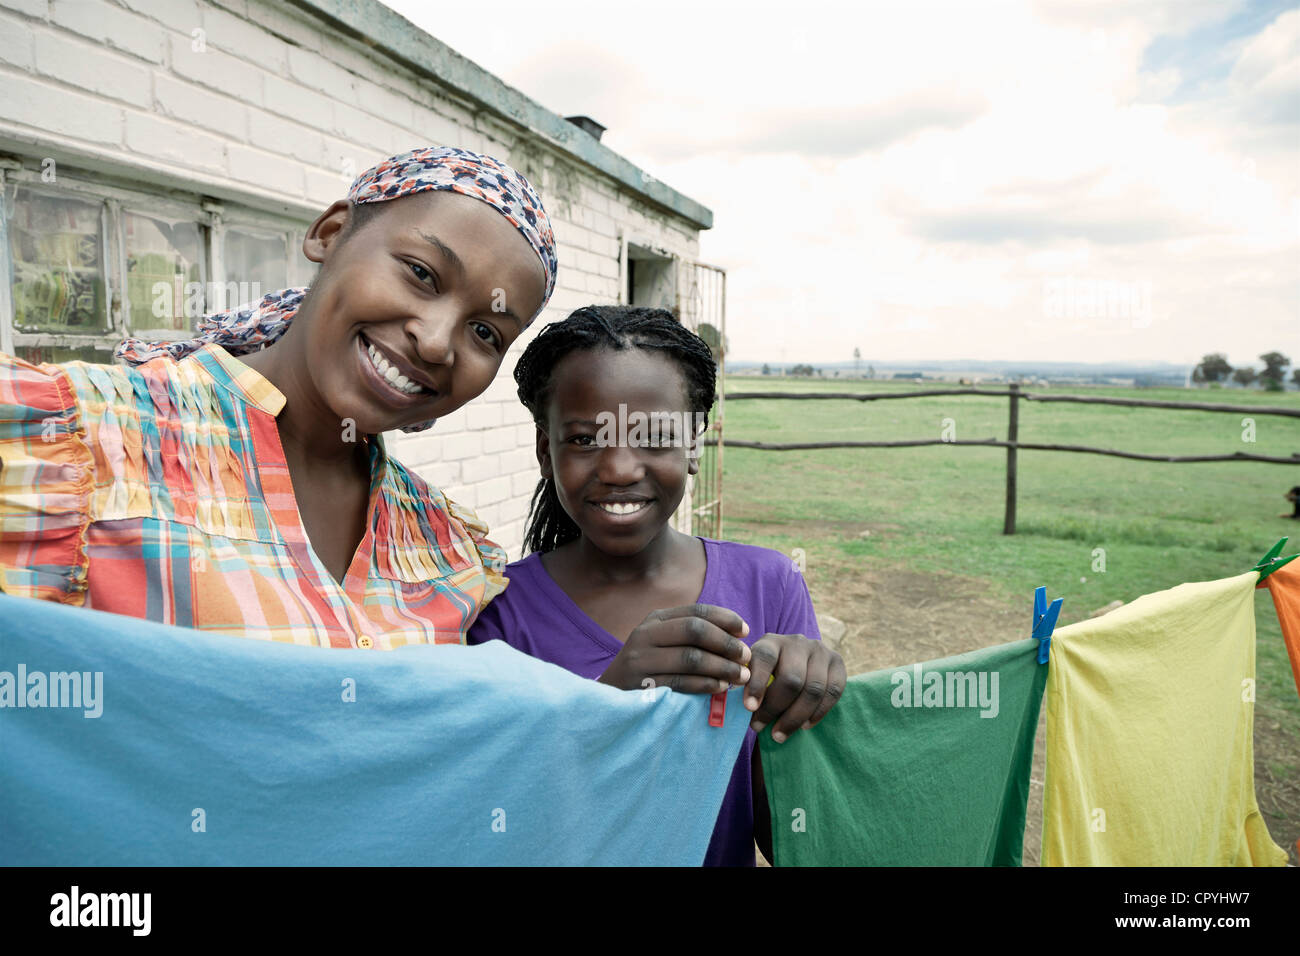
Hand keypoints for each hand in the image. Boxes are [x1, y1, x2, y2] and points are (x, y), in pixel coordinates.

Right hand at [598, 604, 751, 693]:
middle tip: (746, 657)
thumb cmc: (648, 668)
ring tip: (740, 676)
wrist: (609, 696)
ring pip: (690, 657)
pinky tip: (721, 687)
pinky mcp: (642, 684)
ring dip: (721, 666)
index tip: (746, 631)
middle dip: (725, 643)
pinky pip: (681, 682)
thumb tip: (738, 635)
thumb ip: (692, 636)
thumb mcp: (663, 644)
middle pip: (694, 630)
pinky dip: (706, 684)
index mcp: (655, 620)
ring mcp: (641, 659)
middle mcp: (646, 634)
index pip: (696, 612)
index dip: (725, 618)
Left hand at [744, 633, 845, 741]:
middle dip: (775, 708)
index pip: (765, 658)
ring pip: (813, 689)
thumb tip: (740, 708)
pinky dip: (818, 713)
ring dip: (795, 717)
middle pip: (792, 679)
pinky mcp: (838, 663)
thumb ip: (746, 683)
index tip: (749, 709)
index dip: (757, 684)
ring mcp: (820, 651)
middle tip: (760, 728)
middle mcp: (797, 642)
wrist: (798, 659)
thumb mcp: (753, 670)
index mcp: (771, 641)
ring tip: (779, 734)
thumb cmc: (767, 673)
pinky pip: (833, 692)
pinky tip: (804, 726)